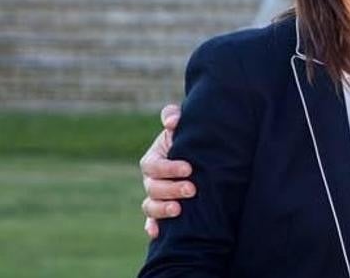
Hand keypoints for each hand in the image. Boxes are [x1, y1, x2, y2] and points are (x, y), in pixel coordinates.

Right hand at [139, 103, 193, 237]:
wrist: (199, 154)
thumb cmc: (189, 138)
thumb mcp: (182, 125)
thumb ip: (173, 116)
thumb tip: (172, 121)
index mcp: (153, 160)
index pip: (154, 166)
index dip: (169, 168)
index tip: (189, 168)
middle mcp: (150, 180)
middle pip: (153, 188)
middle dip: (171, 189)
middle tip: (192, 189)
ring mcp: (155, 197)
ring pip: (150, 206)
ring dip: (162, 210)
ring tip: (178, 210)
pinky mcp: (161, 211)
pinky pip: (152, 221)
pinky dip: (152, 227)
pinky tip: (158, 233)